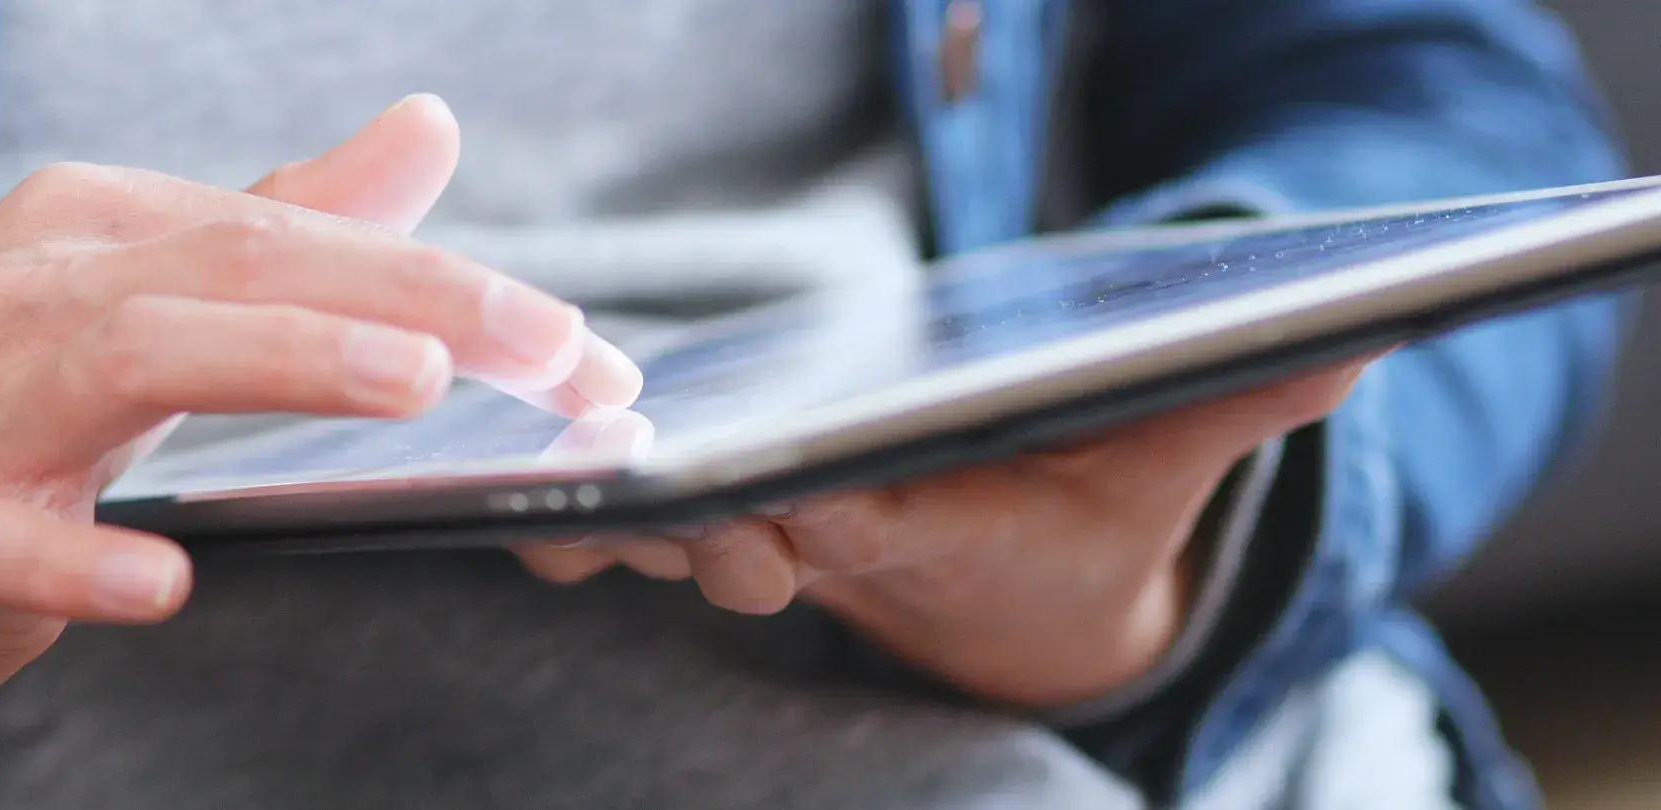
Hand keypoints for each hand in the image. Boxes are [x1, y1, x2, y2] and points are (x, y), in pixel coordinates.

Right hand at [0, 96, 639, 808]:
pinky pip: (13, 542)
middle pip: (242, 271)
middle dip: (412, 301)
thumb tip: (423, 132)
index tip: (576, 346)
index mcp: (94, 231)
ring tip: (409, 380)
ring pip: (136, 360)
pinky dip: (87, 558)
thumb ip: (280, 220)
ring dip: (279, 362)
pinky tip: (163, 582)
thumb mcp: (123, 292)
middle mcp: (38, 293)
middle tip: (557, 352)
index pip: (297, 236)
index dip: (448, 282)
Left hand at [516, 357, 1372, 706]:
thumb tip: (1362, 336)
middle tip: (675, 513)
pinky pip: (633, 518)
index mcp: (938, 528)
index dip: (835, 512)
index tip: (796, 504)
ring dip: (617, 522)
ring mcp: (767, 532)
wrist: (1010, 600)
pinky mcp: (717, 510)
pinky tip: (510, 489)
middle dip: (719, 525)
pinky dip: (579, 509)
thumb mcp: (1162, 462)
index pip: (886, 522)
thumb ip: (1235, 402)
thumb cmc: (1084, 520)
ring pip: (677, 534)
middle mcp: (838, 540)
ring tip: (544, 505)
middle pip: (762, 535)